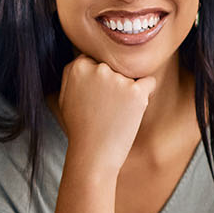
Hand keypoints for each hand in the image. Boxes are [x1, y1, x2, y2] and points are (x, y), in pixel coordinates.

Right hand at [58, 55, 155, 174]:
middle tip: (106, 107)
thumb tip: (84, 58)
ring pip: (131, 75)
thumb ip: (72, 73)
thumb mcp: (64, 96)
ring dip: (128, 90)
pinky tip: (133, 109)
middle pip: (114, 66)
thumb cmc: (80, 128)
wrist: (93, 154)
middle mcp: (98, 68)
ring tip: (116, 113)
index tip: (96, 96)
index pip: (96, 60)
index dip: (99, 79)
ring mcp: (118, 79)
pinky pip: (148, 82)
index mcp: (78, 66)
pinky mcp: (136, 92)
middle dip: (114, 83)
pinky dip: (146, 93)